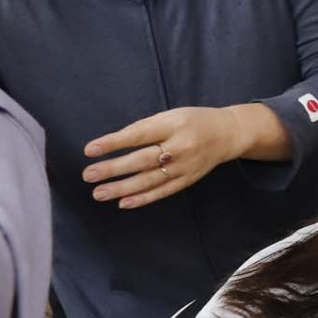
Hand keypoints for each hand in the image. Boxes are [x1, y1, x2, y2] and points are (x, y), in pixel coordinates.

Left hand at [82, 105, 253, 208]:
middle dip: (113, 168)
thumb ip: (145, 128)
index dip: (114, 142)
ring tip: (98, 193)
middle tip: (88, 175)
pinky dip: (143, 198)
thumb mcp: (171, 115)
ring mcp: (186, 166)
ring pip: (150, 180)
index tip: (90, 150)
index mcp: (175, 124)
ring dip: (122, 188)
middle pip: (143, 160)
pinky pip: (162, 191)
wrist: (229, 133)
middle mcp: (182, 146)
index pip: (140, 134)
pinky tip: (123, 202)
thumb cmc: (193, 121)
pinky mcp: (188, 180)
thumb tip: (112, 145)